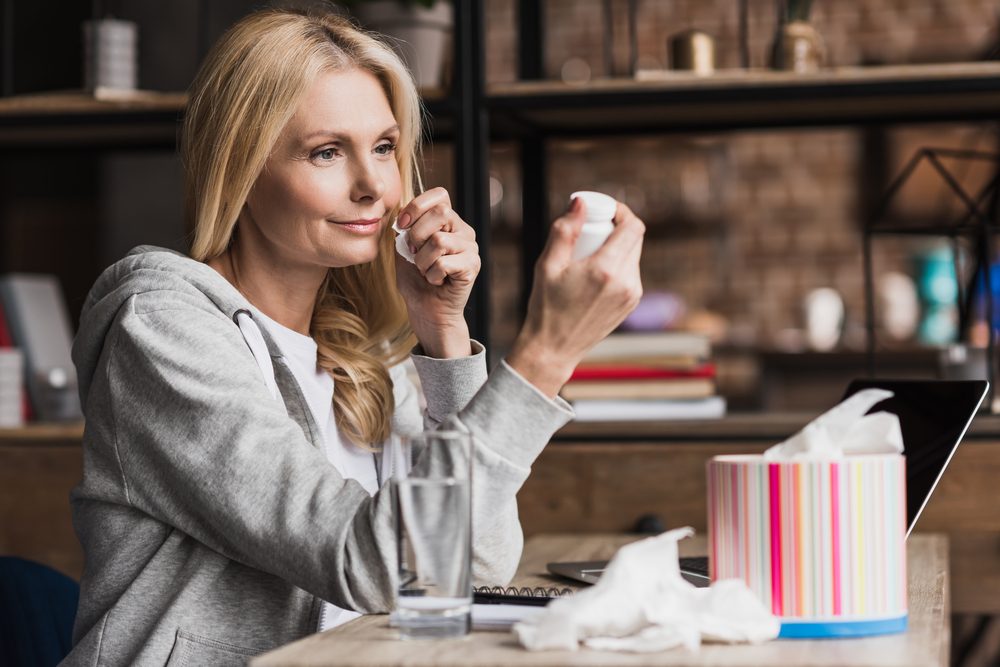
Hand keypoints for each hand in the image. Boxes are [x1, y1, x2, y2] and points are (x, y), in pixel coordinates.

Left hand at [394, 187, 479, 357]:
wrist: (426, 312)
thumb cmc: (415, 281)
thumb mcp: (404, 249)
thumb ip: (406, 229)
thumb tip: (404, 216)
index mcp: (447, 222)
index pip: (439, 195)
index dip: (417, 206)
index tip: (402, 225)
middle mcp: (463, 230)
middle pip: (441, 213)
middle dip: (417, 235)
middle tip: (414, 255)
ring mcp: (471, 248)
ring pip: (440, 240)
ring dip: (423, 261)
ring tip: (426, 271)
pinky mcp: (472, 266)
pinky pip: (444, 262)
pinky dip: (432, 275)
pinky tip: (437, 281)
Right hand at [507, 197, 644, 396]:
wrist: (554, 348)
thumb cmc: (546, 307)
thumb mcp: (547, 264)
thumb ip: (565, 230)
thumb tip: (580, 203)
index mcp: (606, 270)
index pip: (632, 226)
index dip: (622, 211)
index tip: (604, 211)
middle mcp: (626, 282)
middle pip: (634, 238)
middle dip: (616, 228)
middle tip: (591, 230)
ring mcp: (632, 296)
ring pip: (633, 255)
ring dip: (616, 247)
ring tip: (588, 255)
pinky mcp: (631, 305)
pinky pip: (630, 273)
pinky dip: (616, 265)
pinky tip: (593, 274)